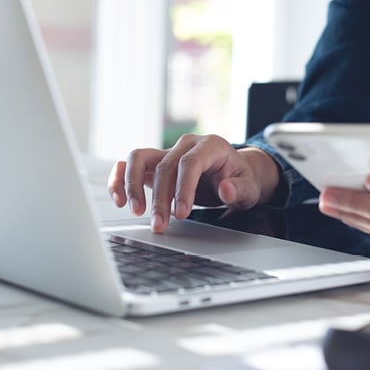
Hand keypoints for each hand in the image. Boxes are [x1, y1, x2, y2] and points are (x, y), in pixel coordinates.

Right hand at [107, 134, 280, 232]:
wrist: (234, 174)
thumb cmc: (241, 180)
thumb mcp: (250, 187)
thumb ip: (239, 189)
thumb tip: (226, 189)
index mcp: (210, 145)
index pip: (190, 162)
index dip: (183, 188)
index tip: (182, 213)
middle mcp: (185, 145)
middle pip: (164, 166)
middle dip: (160, 199)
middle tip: (160, 225)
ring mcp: (167, 152)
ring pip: (139, 159)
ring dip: (133, 186)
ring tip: (135, 212)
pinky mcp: (154, 163)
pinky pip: (130, 164)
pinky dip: (120, 179)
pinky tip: (119, 199)